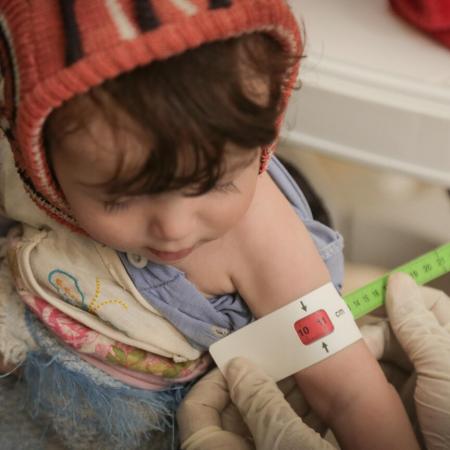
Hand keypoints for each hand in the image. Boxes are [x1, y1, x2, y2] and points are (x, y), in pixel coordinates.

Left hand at [177, 358, 333, 449]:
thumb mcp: (285, 442)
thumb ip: (259, 402)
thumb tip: (237, 365)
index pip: (197, 408)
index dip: (216, 379)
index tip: (243, 357)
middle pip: (231, 413)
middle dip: (256, 383)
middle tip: (280, 358)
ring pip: (257, 424)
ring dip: (279, 398)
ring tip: (302, 374)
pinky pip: (277, 437)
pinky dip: (293, 418)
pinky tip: (315, 403)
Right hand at [361, 273, 449, 449]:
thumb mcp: (443, 367)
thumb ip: (417, 323)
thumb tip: (398, 279)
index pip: (428, 303)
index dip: (402, 299)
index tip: (376, 303)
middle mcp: (435, 355)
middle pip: (397, 325)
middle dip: (377, 332)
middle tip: (360, 347)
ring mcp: (417, 377)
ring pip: (382, 348)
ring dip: (366, 353)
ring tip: (355, 365)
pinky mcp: (397, 397)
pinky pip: (375, 372)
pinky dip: (363, 372)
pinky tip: (355, 377)